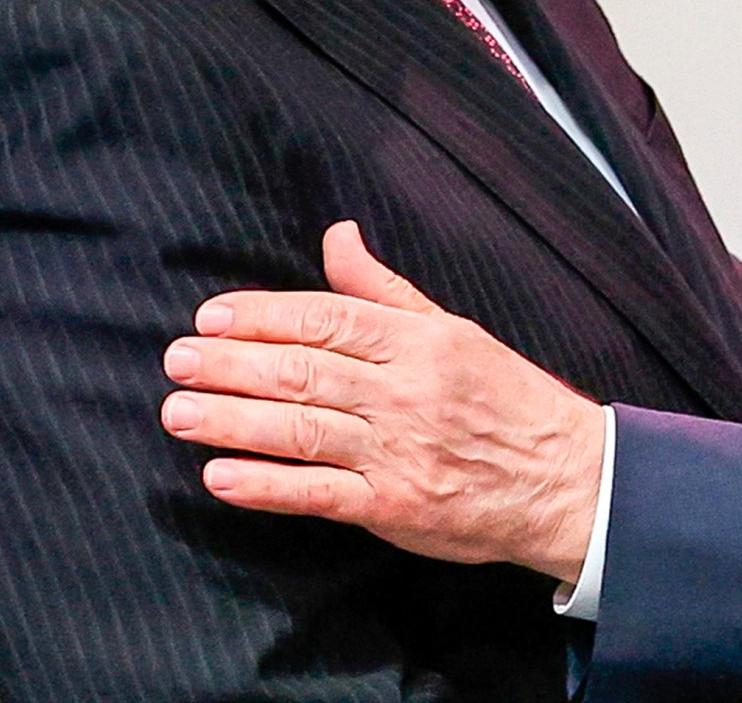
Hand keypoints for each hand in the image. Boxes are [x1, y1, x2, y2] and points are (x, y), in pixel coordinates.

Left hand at [159, 221, 604, 583]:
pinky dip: (266, 485)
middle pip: (304, 371)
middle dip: (231, 365)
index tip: (210, 316)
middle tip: (176, 361)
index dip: (262, 315)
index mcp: (421, 341)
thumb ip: (384, 289)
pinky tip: (221, 477)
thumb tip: (336, 235)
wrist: (565, 480)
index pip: (327, 318)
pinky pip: (318, 494)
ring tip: (178, 413)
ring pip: (301, 429)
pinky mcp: (394, 507)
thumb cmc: (507, 400)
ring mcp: (399, 451)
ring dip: (232, 420)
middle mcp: (406, 392)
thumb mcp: (454, 329)